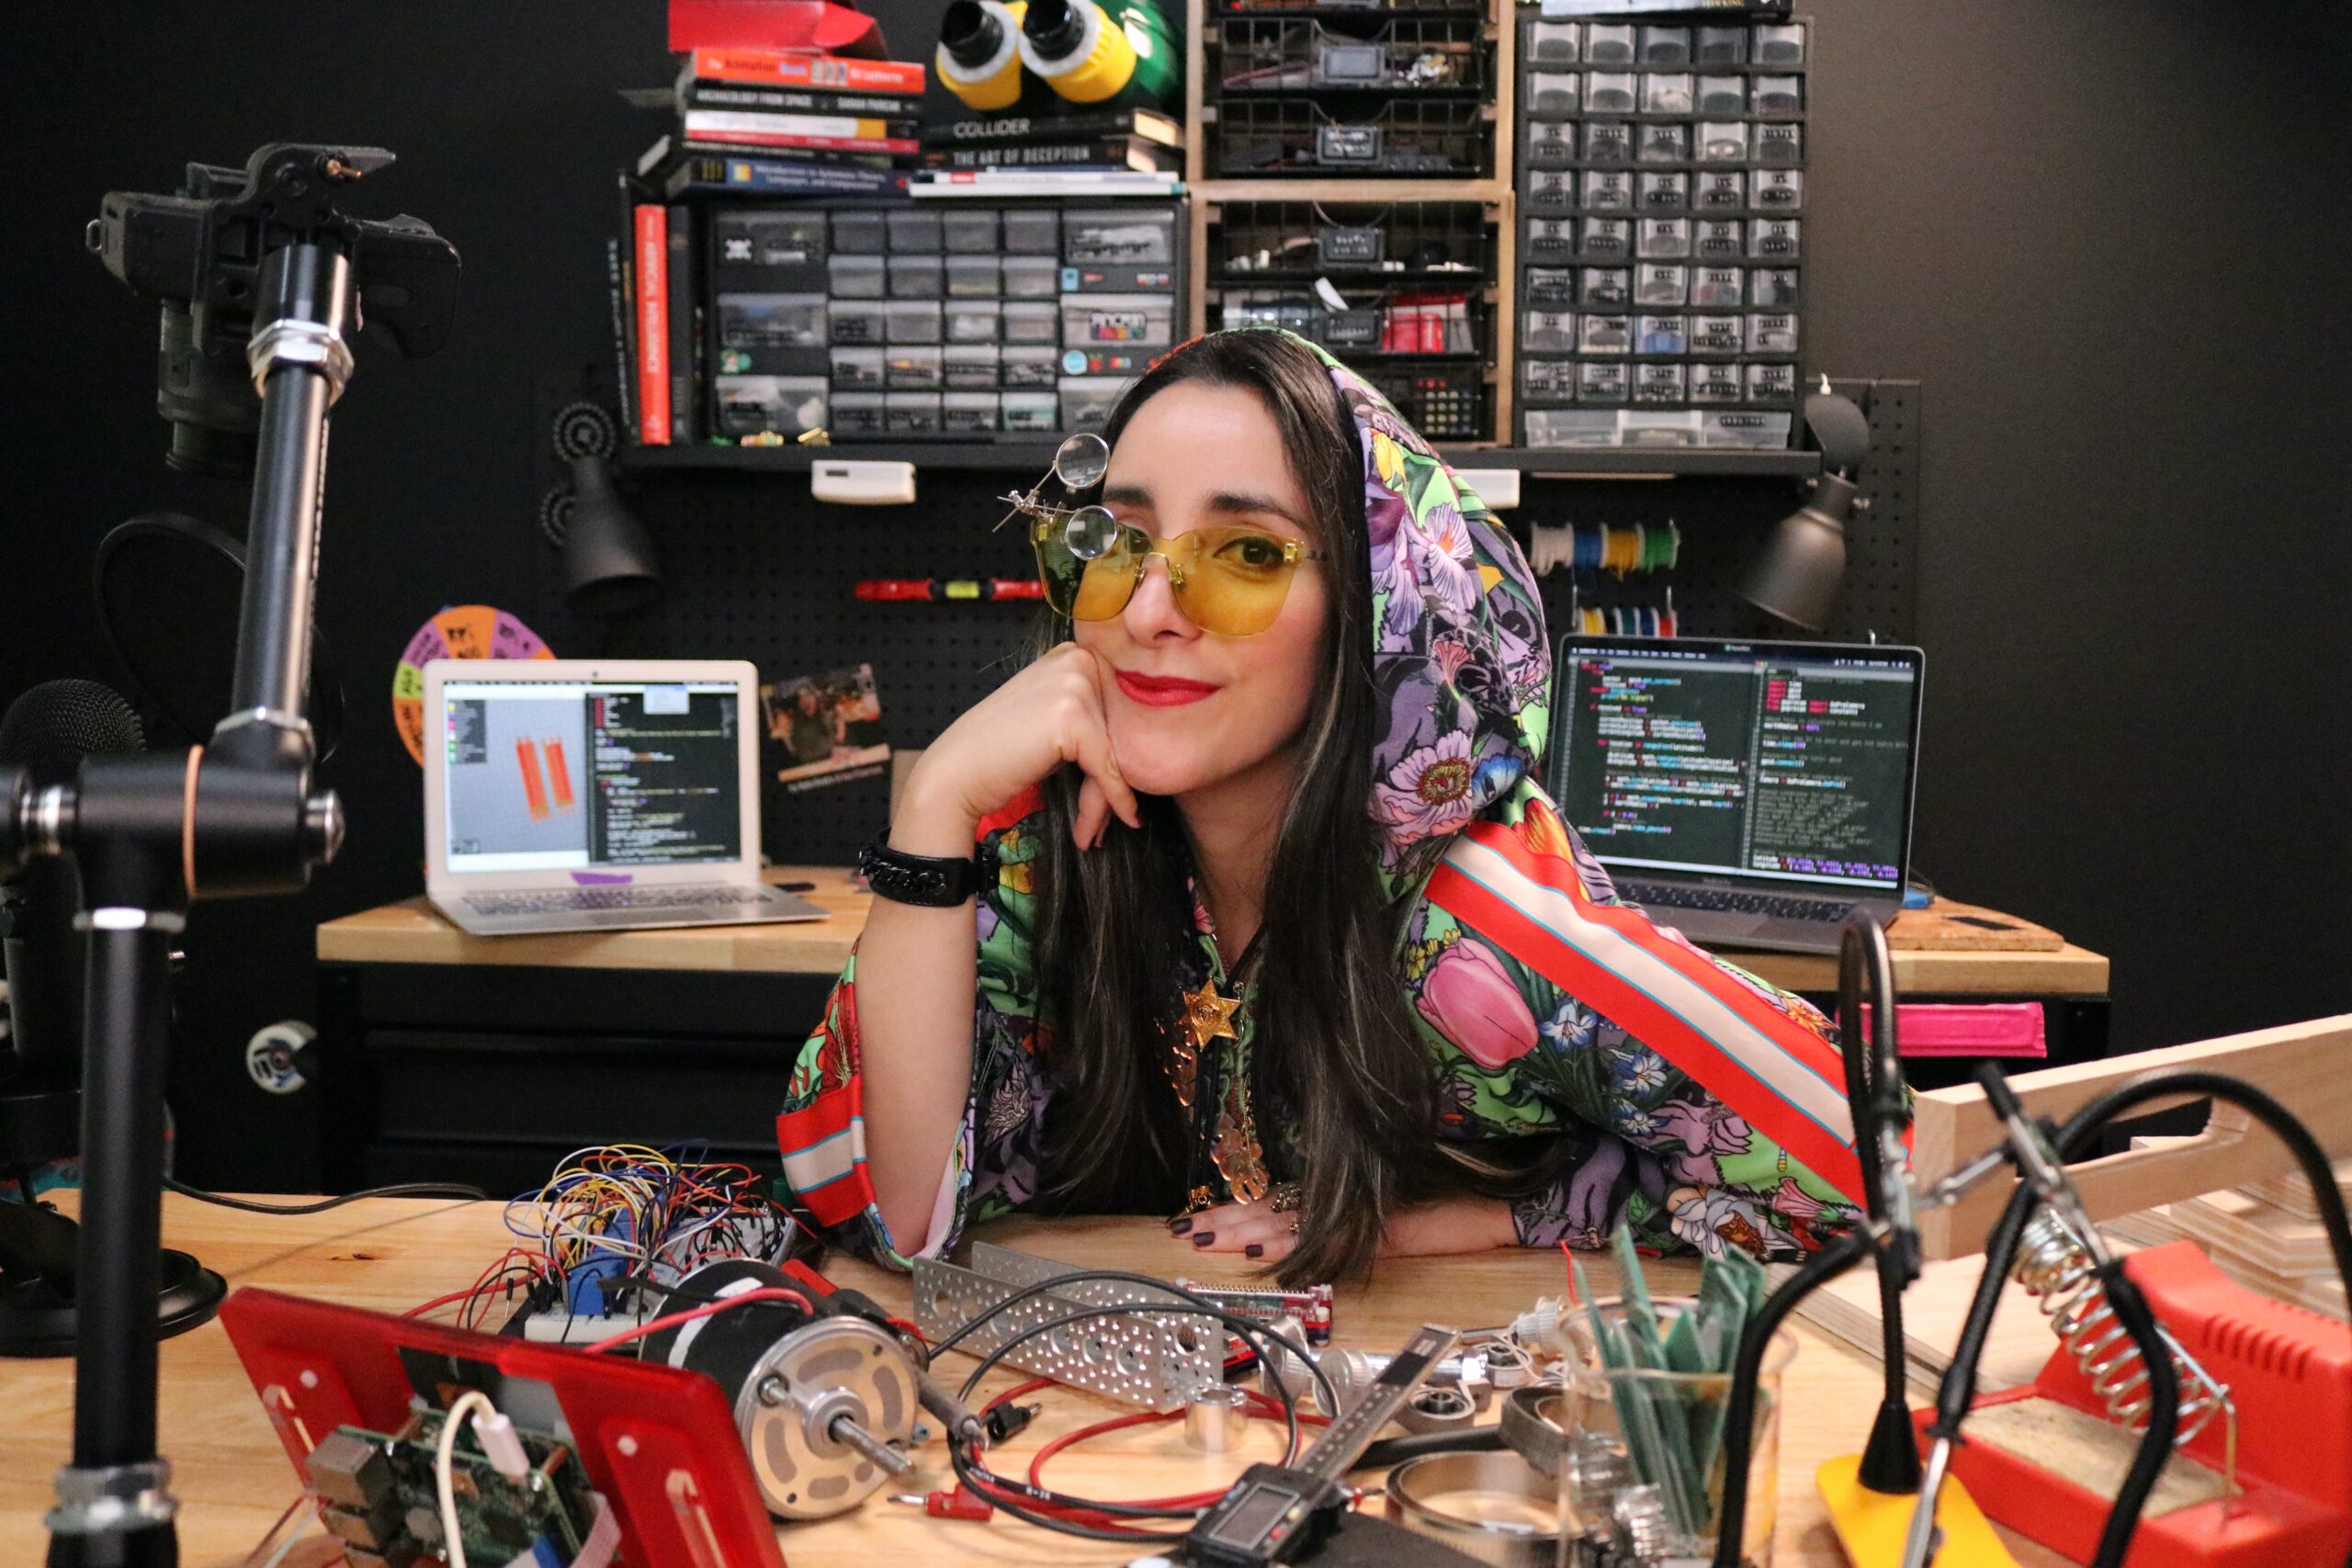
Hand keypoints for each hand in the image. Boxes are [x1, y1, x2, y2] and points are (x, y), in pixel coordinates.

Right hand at [896, 643, 1142, 852]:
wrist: (957, 774)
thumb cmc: (1004, 754)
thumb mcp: (1056, 722)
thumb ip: (1097, 718)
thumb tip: (1151, 744)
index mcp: (1075, 653)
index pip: (1124, 704)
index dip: (1125, 748)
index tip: (1122, 789)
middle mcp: (1077, 658)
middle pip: (1124, 725)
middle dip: (1121, 774)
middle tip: (1112, 816)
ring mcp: (1074, 683)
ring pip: (1120, 748)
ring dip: (1113, 793)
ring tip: (1098, 825)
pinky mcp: (1072, 715)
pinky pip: (1110, 766)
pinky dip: (1117, 797)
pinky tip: (1127, 818)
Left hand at [1169, 1196, 1516, 1264]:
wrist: (1498, 1204)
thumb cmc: (1448, 1211)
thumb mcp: (1388, 1226)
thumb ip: (1347, 1230)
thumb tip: (1297, 1240)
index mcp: (1345, 1196)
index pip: (1279, 1201)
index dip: (1239, 1210)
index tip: (1201, 1218)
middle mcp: (1348, 1200)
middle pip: (1275, 1208)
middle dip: (1228, 1221)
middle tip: (1185, 1228)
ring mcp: (1364, 1212)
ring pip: (1292, 1219)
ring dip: (1246, 1229)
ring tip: (1207, 1237)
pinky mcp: (1383, 1229)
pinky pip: (1330, 1237)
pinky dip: (1296, 1241)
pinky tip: (1265, 1246)